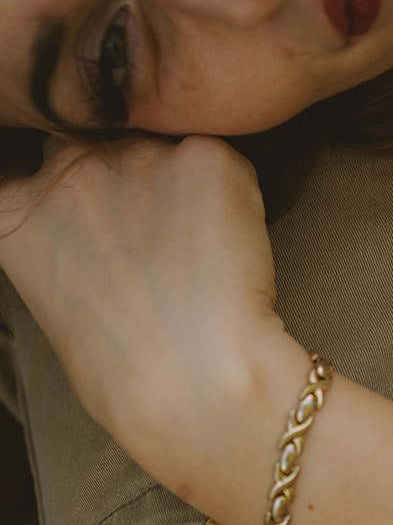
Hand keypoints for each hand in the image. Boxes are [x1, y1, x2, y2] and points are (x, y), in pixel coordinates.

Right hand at [0, 135, 300, 490]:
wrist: (194, 381)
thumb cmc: (128, 371)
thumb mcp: (52, 301)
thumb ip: (61, 243)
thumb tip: (102, 233)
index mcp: (13, 210)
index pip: (30, 164)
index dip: (68, 187)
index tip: (98, 222)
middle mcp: (68, 163)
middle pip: (98, 143)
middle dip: (125, 177)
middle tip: (161, 242)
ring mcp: (138, 154)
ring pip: (166, 147)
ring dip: (183, 186)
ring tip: (200, 254)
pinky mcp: (208, 157)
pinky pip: (227, 165)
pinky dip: (238, 199)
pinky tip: (235, 248)